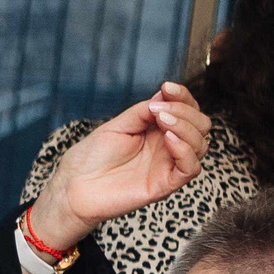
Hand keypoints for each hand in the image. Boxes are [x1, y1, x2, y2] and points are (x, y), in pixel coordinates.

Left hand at [27, 83, 209, 248]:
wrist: (73, 185)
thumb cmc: (91, 157)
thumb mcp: (118, 125)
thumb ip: (143, 111)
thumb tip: (166, 94)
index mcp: (158, 131)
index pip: (187, 110)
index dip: (183, 97)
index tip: (167, 87)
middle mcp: (168, 147)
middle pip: (200, 125)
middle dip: (186, 111)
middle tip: (160, 110)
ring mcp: (168, 166)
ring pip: (200, 145)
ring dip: (185, 127)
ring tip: (162, 120)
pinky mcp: (165, 185)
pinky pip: (190, 168)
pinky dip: (185, 150)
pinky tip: (168, 138)